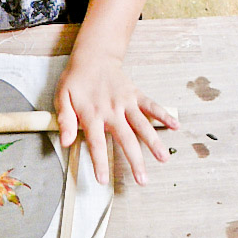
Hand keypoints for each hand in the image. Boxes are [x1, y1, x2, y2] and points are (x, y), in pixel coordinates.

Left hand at [55, 53, 176, 184]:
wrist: (93, 57)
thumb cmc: (76, 81)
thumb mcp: (62, 98)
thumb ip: (65, 121)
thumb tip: (65, 142)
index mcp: (92, 114)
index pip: (96, 143)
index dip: (100, 163)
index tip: (103, 180)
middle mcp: (111, 110)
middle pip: (126, 139)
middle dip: (135, 161)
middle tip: (143, 180)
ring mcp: (126, 102)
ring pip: (142, 125)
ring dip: (154, 142)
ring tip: (164, 159)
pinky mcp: (136, 95)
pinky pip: (152, 105)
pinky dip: (164, 115)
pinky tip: (175, 126)